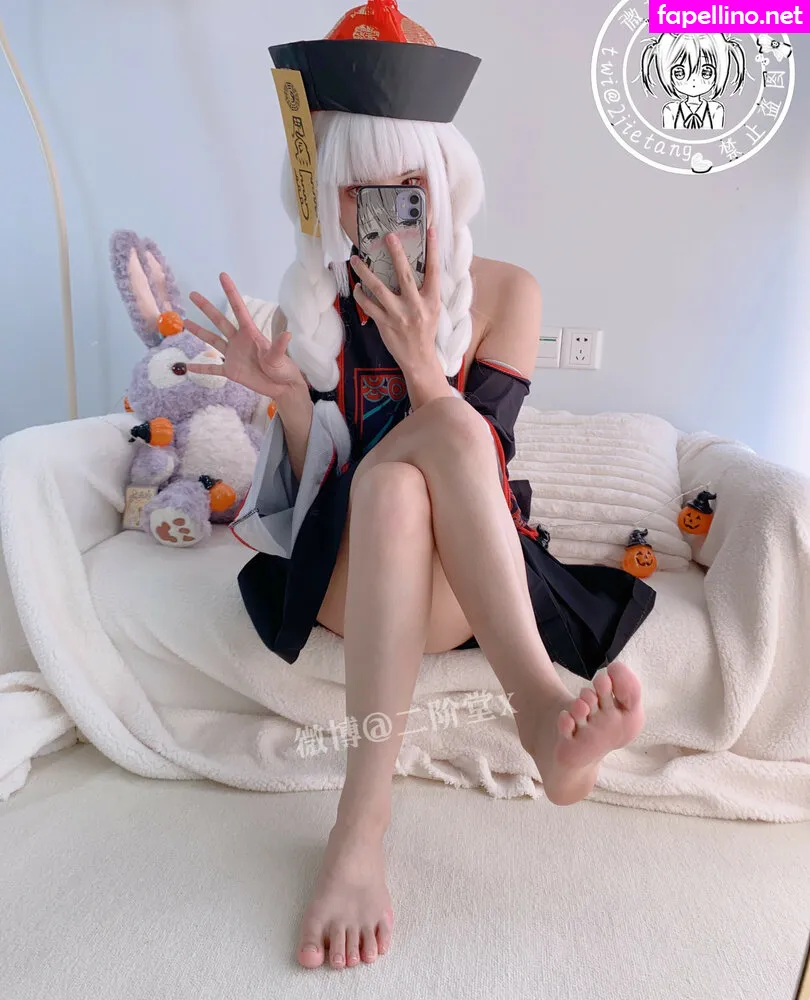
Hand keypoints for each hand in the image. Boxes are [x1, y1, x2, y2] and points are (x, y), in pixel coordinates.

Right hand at [184, 274, 305, 401]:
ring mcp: (233, 355)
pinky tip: (187, 366)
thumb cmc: (282, 369)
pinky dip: (201, 368)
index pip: (238, 309)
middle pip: (219, 321)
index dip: (231, 292)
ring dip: (199, 332)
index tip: (222, 275)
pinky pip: (212, 369)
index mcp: (250, 333)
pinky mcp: (230, 371)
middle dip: (206, 307)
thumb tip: (288, 334)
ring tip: (185, 322)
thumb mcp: (279, 357)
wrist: (281, 387)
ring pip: (212, 340)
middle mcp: (238, 340)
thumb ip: (279, 347)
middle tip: (192, 294)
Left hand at [350, 228, 441, 377]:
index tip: (431, 230)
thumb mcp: (432, 309)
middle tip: (388, 236)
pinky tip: (357, 287)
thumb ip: (426, 290)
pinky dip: (360, 295)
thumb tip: (417, 266)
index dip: (433, 250)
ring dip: (365, 273)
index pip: (434, 271)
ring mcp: (398, 316)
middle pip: (404, 275)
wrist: (419, 359)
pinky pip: (369, 306)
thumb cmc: (426, 331)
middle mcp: (416, 307)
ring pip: (378, 289)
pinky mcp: (384, 324)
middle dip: (396, 254)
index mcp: (431, 301)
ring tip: (356, 260)